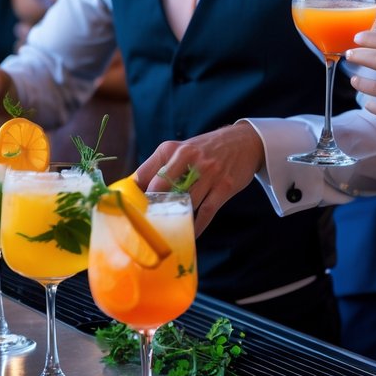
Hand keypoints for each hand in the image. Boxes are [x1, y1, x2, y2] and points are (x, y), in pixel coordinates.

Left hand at [135, 123, 264, 234]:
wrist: (245, 142)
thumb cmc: (206, 149)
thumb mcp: (182, 149)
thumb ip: (161, 165)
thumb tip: (136, 187)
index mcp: (173, 149)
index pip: (146, 173)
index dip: (136, 193)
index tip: (131, 208)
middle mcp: (189, 158)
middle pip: (161, 187)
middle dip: (152, 206)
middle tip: (146, 222)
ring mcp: (208, 172)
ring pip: (184, 202)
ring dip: (175, 217)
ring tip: (167, 230)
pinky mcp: (224, 186)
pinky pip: (206, 212)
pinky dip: (197, 225)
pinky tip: (190, 233)